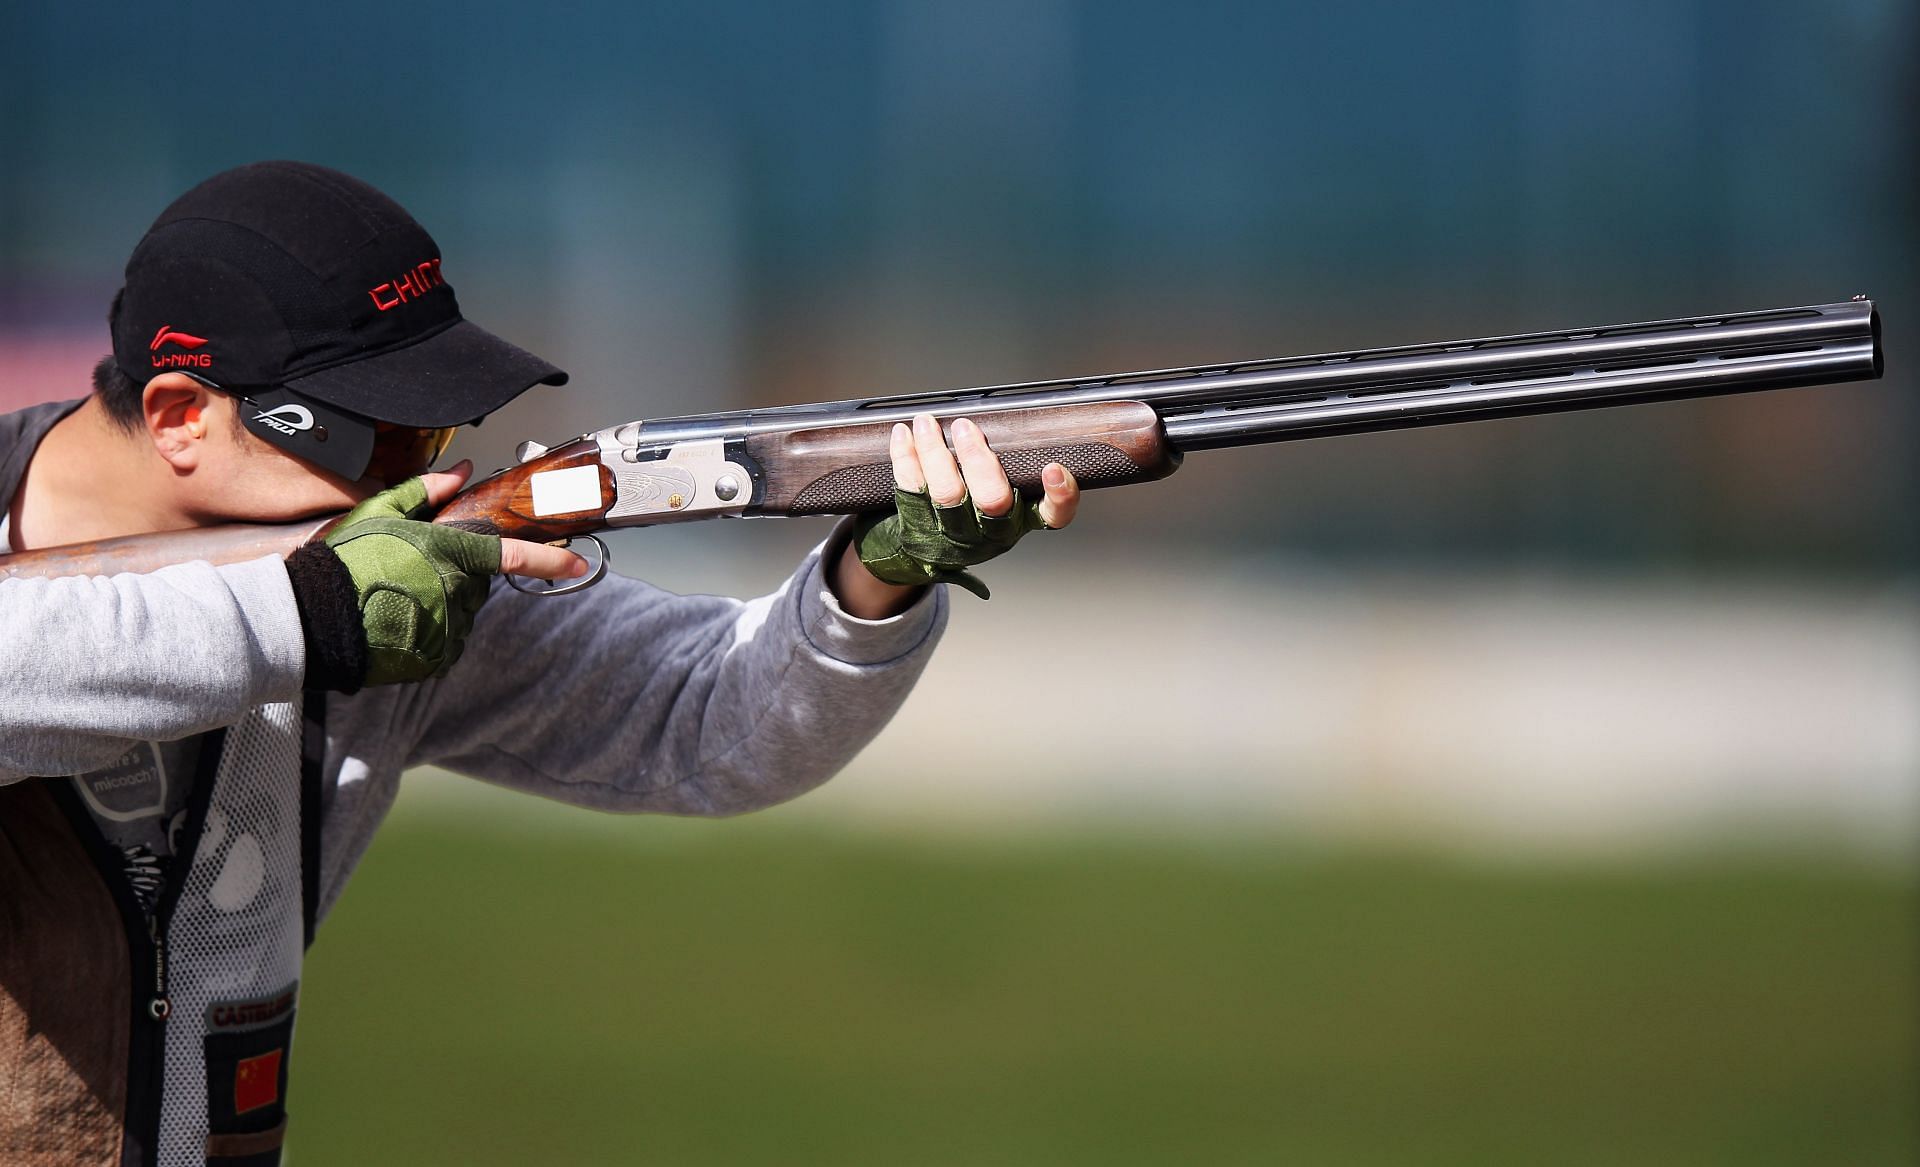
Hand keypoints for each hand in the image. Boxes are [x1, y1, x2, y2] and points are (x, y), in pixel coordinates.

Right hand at [323, 463, 585, 684]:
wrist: (310, 617)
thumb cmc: (343, 561)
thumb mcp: (381, 512)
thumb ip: (427, 491)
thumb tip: (462, 471)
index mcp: (450, 553)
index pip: (512, 555)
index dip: (550, 560)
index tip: (579, 563)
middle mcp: (456, 592)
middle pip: (476, 584)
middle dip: (454, 576)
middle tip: (411, 572)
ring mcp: (447, 627)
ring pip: (461, 613)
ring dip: (441, 605)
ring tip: (397, 598)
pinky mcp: (435, 657)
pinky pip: (446, 642)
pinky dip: (430, 633)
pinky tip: (397, 621)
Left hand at [847, 413, 1079, 601]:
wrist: (921, 553)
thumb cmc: (969, 513)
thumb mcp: (999, 500)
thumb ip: (1004, 467)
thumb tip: (996, 416)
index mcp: (1022, 521)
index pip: (1054, 515)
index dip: (1060, 496)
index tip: (1053, 469)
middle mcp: (992, 533)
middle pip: (991, 499)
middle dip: (976, 457)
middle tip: (964, 426)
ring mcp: (955, 536)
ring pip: (946, 492)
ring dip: (934, 451)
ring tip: (926, 423)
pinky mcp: (920, 530)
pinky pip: (910, 490)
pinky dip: (905, 457)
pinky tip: (902, 435)